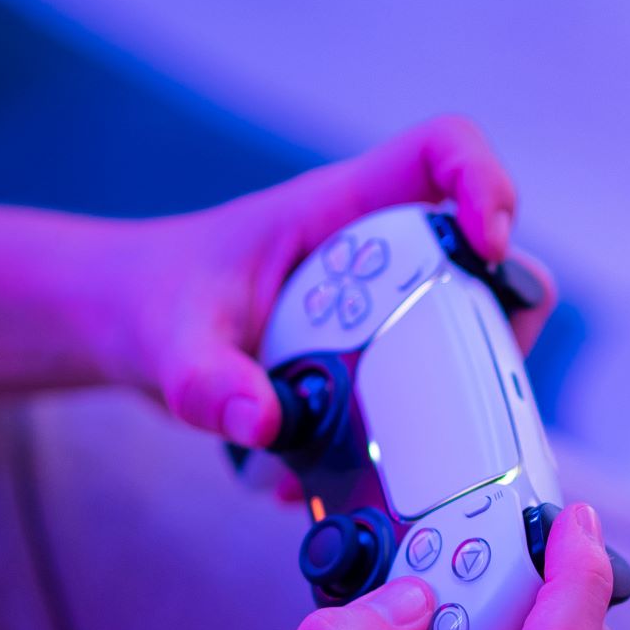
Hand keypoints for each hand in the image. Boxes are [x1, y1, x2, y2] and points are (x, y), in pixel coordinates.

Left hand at [98, 116, 554, 447]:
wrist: (126, 329)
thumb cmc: (149, 303)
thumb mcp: (168, 344)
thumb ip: (205, 382)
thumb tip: (263, 421)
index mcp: (340, 212)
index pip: (440, 152)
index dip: (485, 184)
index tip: (488, 247)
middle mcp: (379, 251)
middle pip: (489, 257)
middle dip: (503, 316)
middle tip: (481, 375)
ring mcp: (387, 306)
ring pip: (473, 330)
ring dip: (467, 390)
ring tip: (421, 446)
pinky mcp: (379, 357)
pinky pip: (432, 388)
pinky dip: (418, 438)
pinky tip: (360, 478)